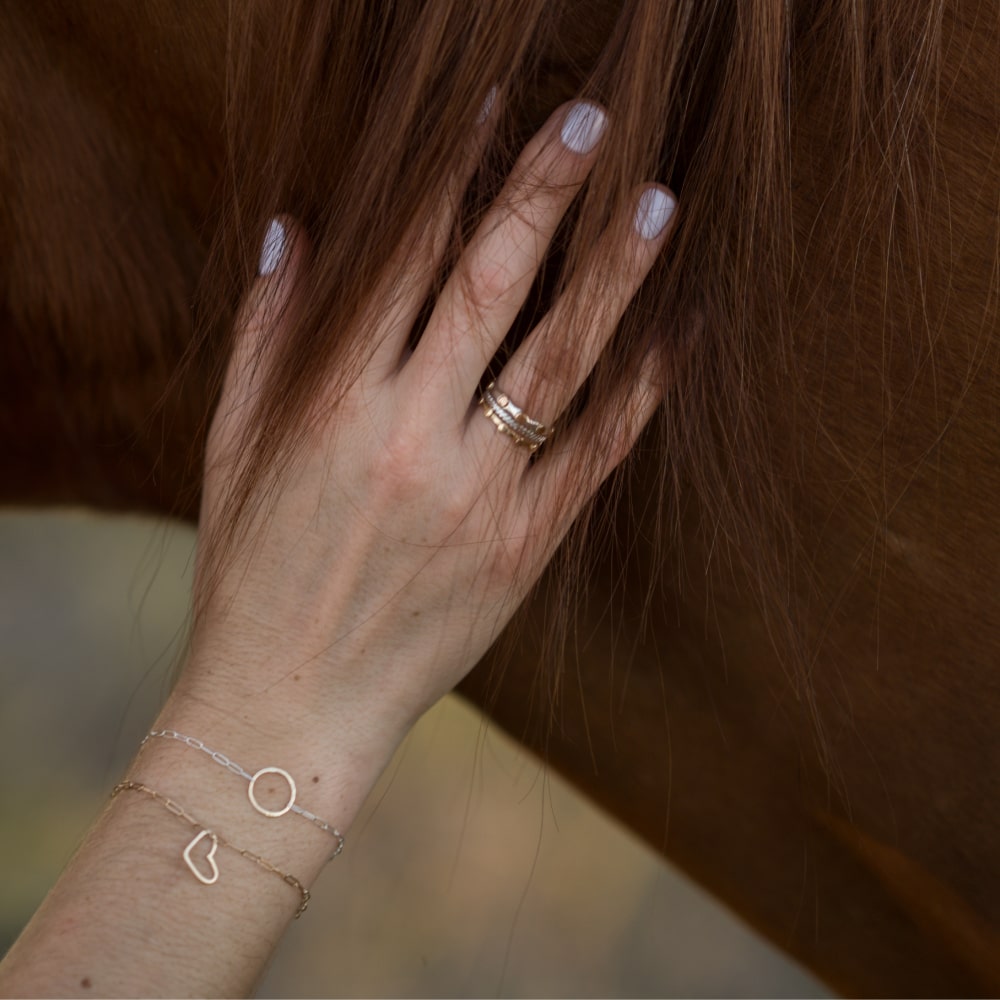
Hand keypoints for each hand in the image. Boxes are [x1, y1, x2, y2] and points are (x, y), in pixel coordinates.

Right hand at [182, 99, 675, 777]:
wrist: (293, 700)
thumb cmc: (251, 571)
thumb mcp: (233, 447)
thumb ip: (267, 333)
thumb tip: (298, 227)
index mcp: (332, 404)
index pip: (403, 260)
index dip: (450, 173)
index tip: (489, 109)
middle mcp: (410, 438)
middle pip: (492, 290)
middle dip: (544, 194)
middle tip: (596, 120)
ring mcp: (477, 495)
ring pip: (559, 363)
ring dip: (613, 277)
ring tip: (659, 203)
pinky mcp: (523, 547)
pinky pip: (593, 454)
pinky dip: (640, 391)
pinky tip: (675, 334)